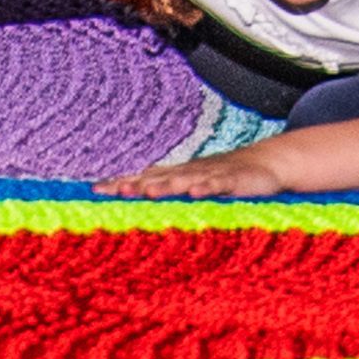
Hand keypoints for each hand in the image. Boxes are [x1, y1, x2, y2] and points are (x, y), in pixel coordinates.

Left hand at [95, 150, 288, 199]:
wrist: (263, 164)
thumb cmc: (221, 178)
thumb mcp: (191, 184)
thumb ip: (165, 189)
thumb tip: (131, 194)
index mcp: (176, 175)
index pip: (143, 178)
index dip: (121, 183)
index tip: (95, 190)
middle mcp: (188, 172)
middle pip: (158, 178)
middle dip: (137, 184)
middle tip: (115, 191)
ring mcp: (210, 175)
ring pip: (185, 179)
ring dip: (167, 185)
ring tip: (149, 192)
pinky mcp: (232, 181)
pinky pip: (217, 185)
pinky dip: (206, 187)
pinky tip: (195, 192)